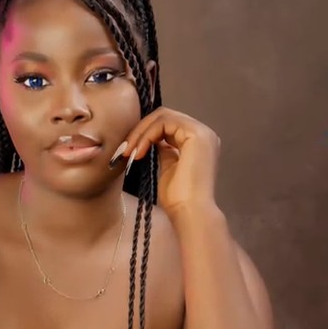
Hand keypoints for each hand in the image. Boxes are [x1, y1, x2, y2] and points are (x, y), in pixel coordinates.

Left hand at [121, 107, 219, 221]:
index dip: (144, 133)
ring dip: (141, 132)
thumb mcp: (168, 168)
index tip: (127, 151)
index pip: (168, 125)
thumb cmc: (178, 199)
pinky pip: (164, 122)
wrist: (189, 212)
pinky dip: (147, 134)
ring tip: (129, 152)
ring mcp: (202, 132)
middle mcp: (204, 134)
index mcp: (198, 142)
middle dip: (140, 131)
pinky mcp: (196, 134)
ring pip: (163, 116)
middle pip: (164, 116)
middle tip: (124, 149)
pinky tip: (139, 152)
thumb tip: (153, 141)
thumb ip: (164, 151)